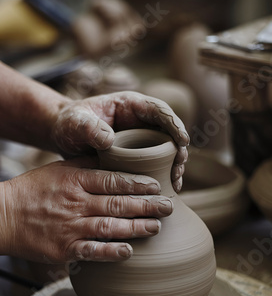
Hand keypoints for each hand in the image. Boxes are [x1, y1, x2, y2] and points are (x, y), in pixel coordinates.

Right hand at [0, 157, 172, 262]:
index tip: (158, 186)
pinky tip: (129, 251)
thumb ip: (86, 167)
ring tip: (157, 227)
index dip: (138, 184)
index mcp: (76, 181)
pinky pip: (92, 251)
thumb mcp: (58, 169)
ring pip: (110, 227)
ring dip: (136, 228)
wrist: (3, 215)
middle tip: (169, 207)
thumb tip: (115, 161)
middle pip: (118, 204)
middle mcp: (76, 203)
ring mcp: (70, 227)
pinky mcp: (64, 249)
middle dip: (147, 206)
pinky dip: (111, 252)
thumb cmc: (33, 190)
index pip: (113, 180)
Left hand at [52, 91, 188, 191]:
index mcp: (130, 105)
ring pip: (167, 150)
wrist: (64, 137)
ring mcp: (141, 139)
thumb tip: (109, 139)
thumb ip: (88, 127)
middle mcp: (141, 121)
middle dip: (179, 149)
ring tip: (176, 182)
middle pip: (170, 132)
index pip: (159, 111)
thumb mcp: (74, 123)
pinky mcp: (138, 156)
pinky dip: (164, 176)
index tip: (183, 140)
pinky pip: (157, 164)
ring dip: (175, 165)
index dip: (175, 124)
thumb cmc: (69, 124)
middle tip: (179, 168)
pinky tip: (168, 190)